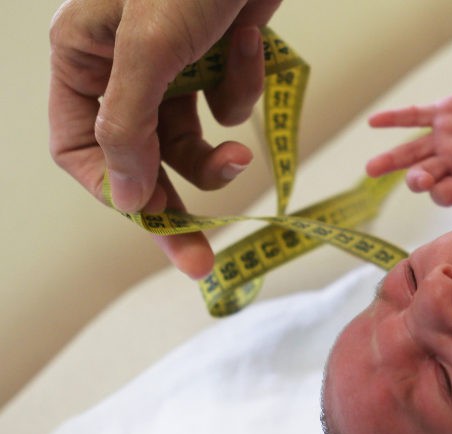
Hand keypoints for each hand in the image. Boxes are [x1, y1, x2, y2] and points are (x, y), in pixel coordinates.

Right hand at [49, 0, 281, 277]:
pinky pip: (230, 96)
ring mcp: (174, 62)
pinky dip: (248, 80)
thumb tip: (125, 194)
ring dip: (217, 154)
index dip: (120, 194)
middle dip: (174, 206)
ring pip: (189, 138)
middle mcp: (122, 66)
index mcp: (83, 60)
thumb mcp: (150, 47)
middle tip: (202, 261)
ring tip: (243, 160)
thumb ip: (129, 124)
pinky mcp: (219, 54)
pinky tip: (253, 39)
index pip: (84, 152)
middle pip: (140, 159)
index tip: (158, 230)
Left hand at [365, 82, 451, 207]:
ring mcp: (444, 138)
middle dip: (419, 180)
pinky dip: (395, 118)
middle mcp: (450, 163)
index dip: (449, 192)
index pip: (447, 194)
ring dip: (391, 160)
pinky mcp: (444, 112)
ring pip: (412, 152)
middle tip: (421, 180)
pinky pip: (414, 116)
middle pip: (424, 177)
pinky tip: (374, 121)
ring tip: (371, 169)